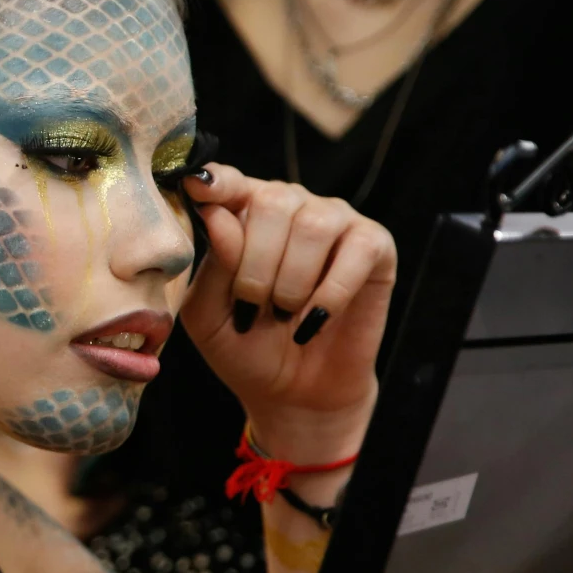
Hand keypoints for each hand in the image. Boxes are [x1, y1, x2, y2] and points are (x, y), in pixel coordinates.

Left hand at [181, 165, 396, 463]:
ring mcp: (335, 220)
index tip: (197, 188)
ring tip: (284, 314)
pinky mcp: (375, 246)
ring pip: (313, 224)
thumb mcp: (208, 315)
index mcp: (242, 212)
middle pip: (273, 201)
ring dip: (291, 281)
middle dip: (256, 265)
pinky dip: (330, 293)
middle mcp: (290, 206)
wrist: (294, 392)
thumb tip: (217, 215)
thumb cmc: (245, 345)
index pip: (227, 181)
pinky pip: (357, 251)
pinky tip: (314, 320)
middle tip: (254, 307)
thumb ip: (212, 265)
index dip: (215, 182)